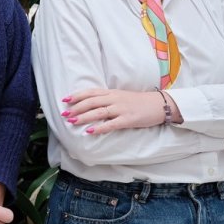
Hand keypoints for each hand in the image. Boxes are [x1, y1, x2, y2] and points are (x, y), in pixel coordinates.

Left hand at [60, 88, 177, 134]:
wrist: (160, 104)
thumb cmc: (138, 101)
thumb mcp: (120, 96)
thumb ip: (107, 98)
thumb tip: (90, 104)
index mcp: (112, 92)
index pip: (90, 92)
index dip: (77, 95)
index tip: (64, 100)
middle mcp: (114, 99)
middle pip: (91, 101)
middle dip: (76, 108)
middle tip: (64, 114)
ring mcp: (121, 109)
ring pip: (99, 112)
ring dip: (84, 117)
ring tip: (72, 122)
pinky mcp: (129, 119)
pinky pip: (111, 124)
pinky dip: (99, 128)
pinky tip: (90, 131)